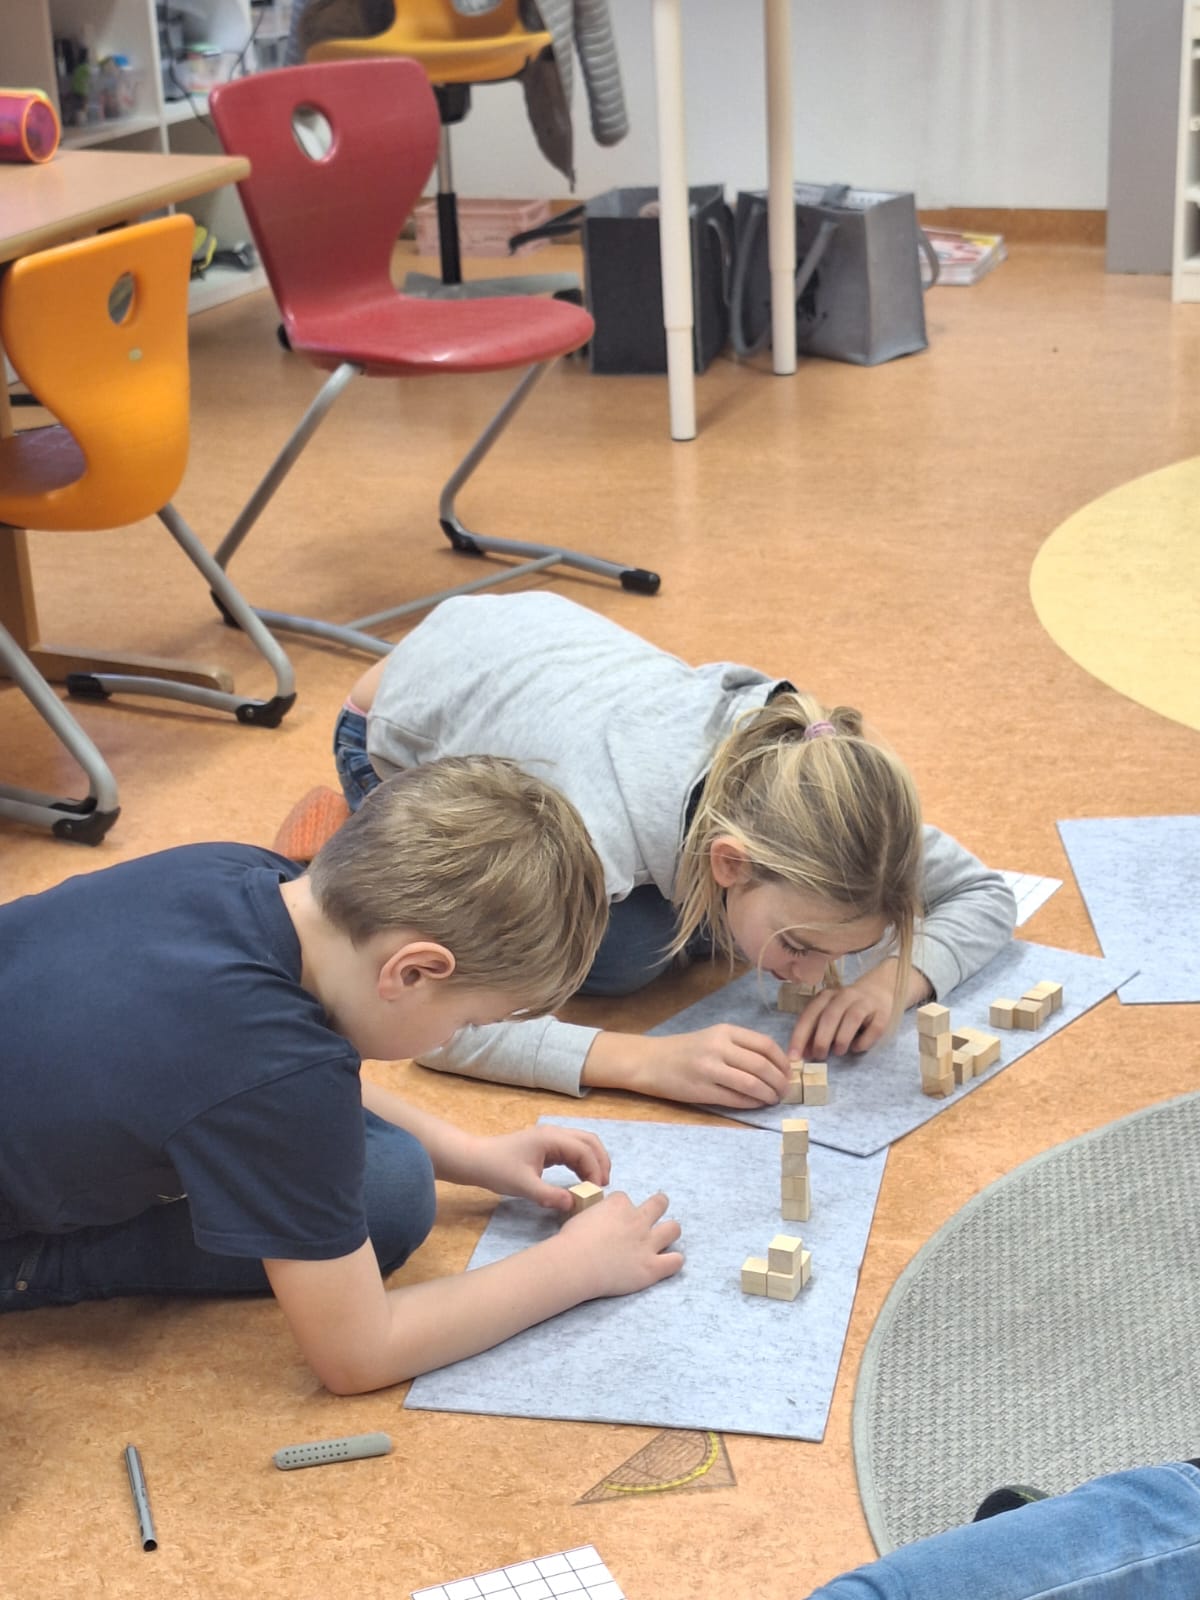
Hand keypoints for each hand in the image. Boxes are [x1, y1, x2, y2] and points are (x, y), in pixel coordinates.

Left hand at [465, 1126, 611, 1212]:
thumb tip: (573, 1203)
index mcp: (550, 1138)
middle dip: (601, 1161)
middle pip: (589, 1141)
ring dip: (593, 1161)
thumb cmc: (497, 1169)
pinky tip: (581, 1180)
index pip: (584, 1150)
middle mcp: (554, 1133)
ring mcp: (550, 1138)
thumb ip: (549, 1195)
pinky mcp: (546, 1146)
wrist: (476, 1160)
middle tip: (603, 1185)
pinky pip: (572, 1150)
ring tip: (595, 1184)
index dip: (595, 1170)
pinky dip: (581, 1163)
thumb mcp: (523, 1186)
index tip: (596, 1191)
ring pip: (582, 1144)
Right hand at [559, 1190, 682, 1297]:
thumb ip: (595, 1214)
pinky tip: (666, 1263)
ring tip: (664, 1238)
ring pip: (674, 1229)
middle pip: (659, 1203)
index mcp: (618, 1204)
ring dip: (670, 1231)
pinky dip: (673, 1261)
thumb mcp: (581, 1215)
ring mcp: (647, 1243)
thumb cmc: (570, 1241)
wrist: (575, 1264)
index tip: (614, 1219)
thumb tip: (595, 1221)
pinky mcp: (651, 1267)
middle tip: (652, 1215)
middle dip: (658, 1205)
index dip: (620, 1209)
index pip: (625, 1199)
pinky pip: (675, 1261)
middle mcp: (637, 1220)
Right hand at [638, 1027, 791, 1108]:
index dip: (782, 1061)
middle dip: (779, 1081)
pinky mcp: (701, 1090)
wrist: (650, 1061)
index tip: (790, 1073)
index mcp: (724, 1031)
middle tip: (786, 1091)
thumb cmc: (685, 1050)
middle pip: (761, 1065)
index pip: (764, 1044)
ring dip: (768, 1095)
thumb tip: (776, 1065)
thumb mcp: (713, 1037)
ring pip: (751, 1084)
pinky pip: (735, 1099)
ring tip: (773, 1099)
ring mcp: (709, 1069)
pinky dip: (751, 1103)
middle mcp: (718, 1047)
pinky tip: (757, 1104)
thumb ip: (741, 1047)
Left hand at [787, 960, 932, 1060]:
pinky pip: (874, 1028)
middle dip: (821, 1039)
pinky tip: (857, 1048)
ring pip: (852, 1018)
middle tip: (819, 1056)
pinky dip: (864, 1041)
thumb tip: (802, 1054)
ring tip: (839, 1052)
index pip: (809, 1016)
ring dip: (842, 1038)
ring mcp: (865, 1003)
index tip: (793, 1058)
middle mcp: (844, 996)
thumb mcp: (828, 1016)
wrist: (878, 989)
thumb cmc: (846, 1008)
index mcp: (826, 997)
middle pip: (829, 1016)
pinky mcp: (882, 1013)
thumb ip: (814, 1032)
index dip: (799, 1037)